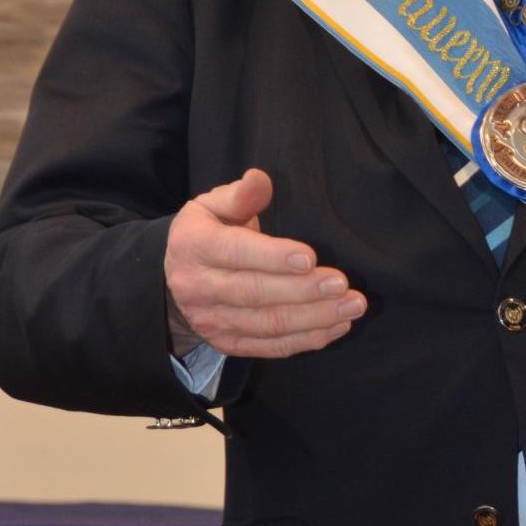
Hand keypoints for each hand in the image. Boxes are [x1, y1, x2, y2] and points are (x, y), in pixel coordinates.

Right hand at [164, 167, 366, 358]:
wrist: (175, 278)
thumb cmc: (206, 232)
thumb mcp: (212, 205)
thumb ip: (240, 195)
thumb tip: (259, 178)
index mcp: (194, 246)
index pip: (236, 253)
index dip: (273, 257)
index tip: (310, 258)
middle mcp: (198, 288)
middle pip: (256, 294)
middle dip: (303, 291)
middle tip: (342, 285)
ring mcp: (211, 321)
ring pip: (267, 325)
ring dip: (314, 318)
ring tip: (351, 307)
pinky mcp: (226, 343)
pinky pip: (270, 347)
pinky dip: (306, 340)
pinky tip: (336, 327)